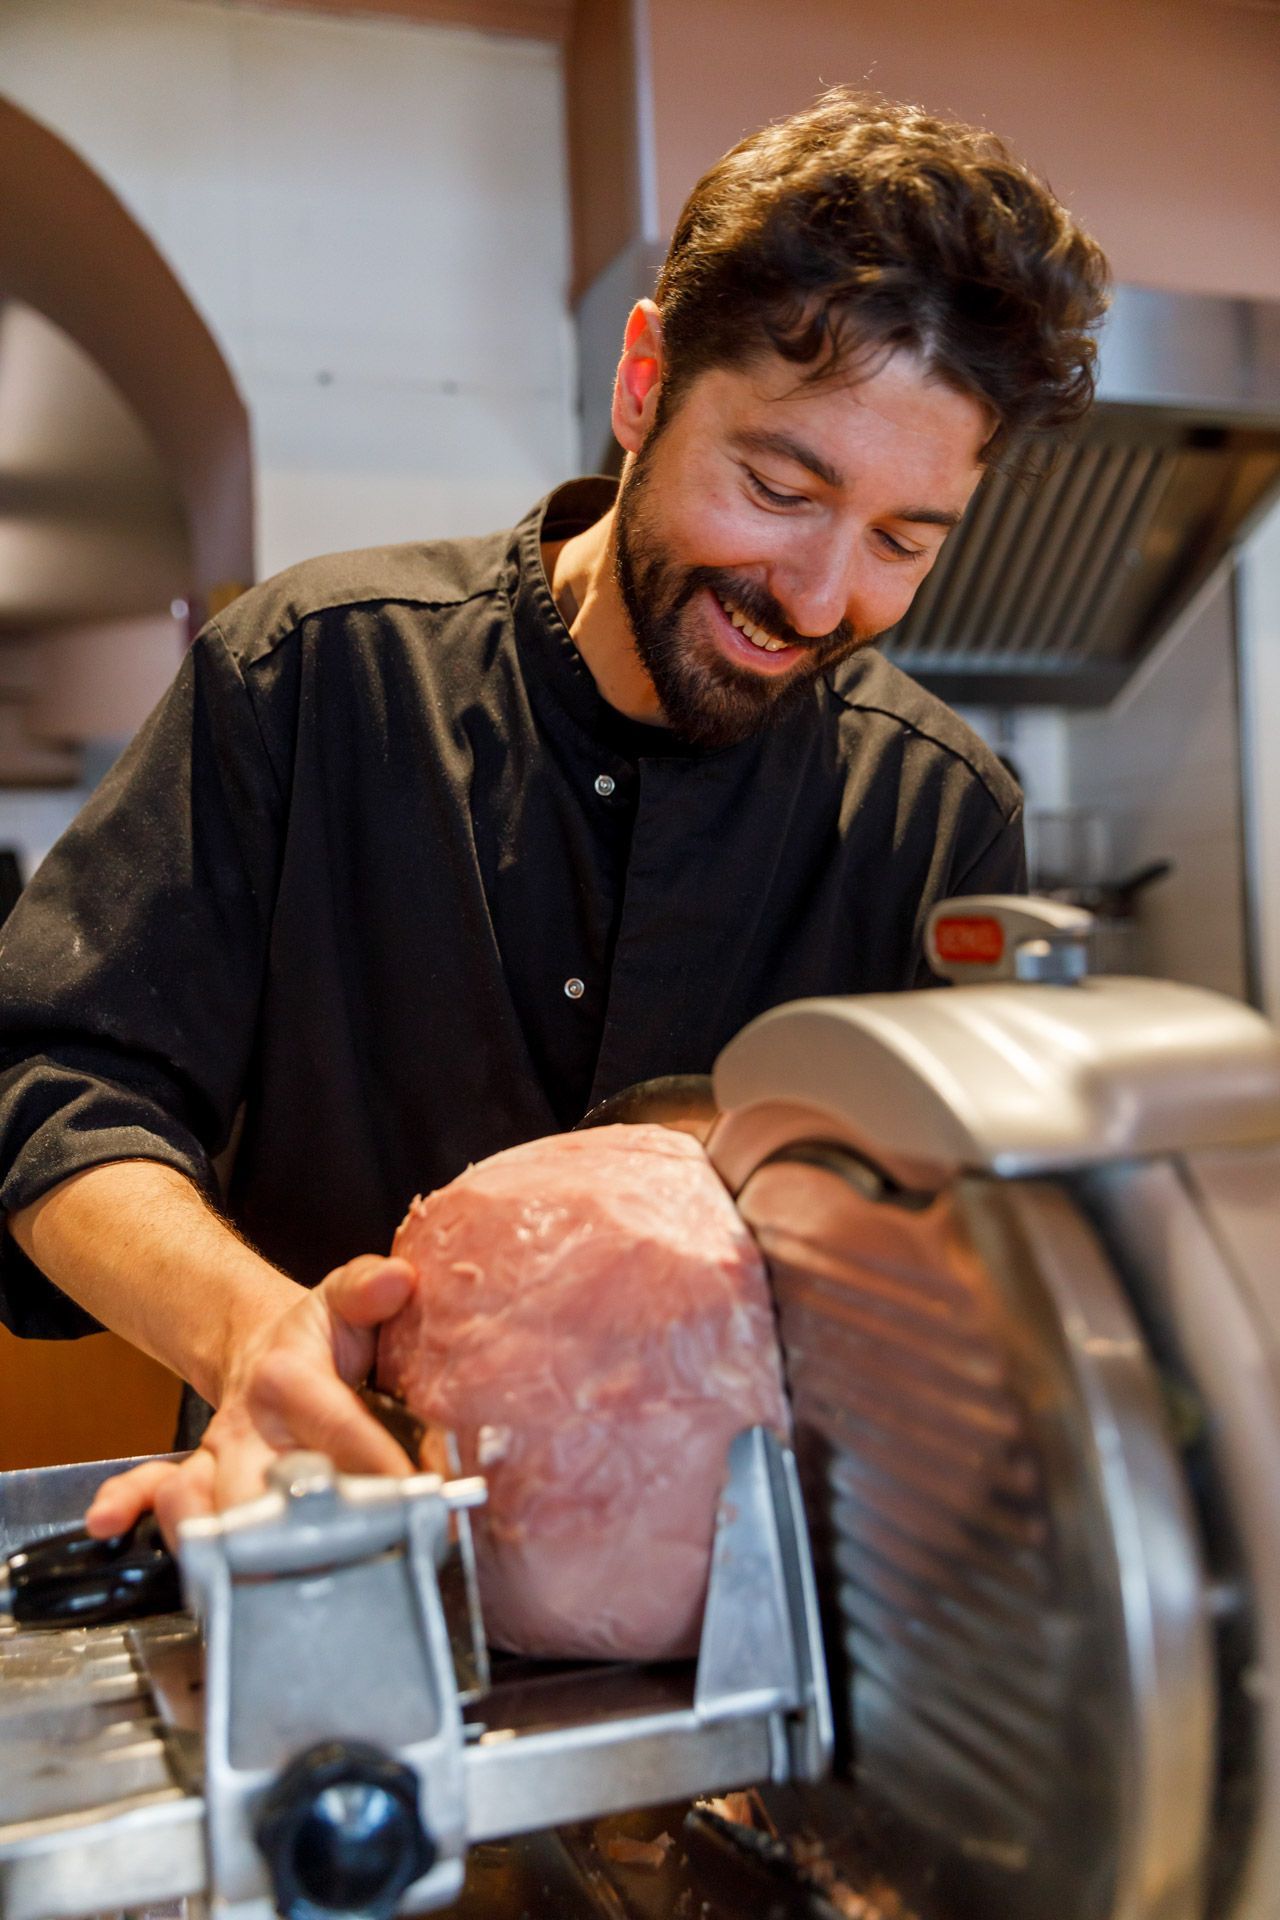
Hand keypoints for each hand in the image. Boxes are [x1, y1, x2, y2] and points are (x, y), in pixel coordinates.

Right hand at [84, 1254, 416, 1548]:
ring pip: (201, 1499)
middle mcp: (248, 1419)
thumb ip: (370, 1288)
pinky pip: (150, 1490)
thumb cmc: (315, 1334)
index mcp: (291, 1375)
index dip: (376, 1461)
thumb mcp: (345, 1300)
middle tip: (331, 1559)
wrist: (261, 1344)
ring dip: (220, 1540)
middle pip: (256, 1481)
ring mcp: (219, 1453)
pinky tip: (111, 1523)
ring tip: (251, 1577)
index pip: (335, 1423)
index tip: (416, 1492)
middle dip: (288, 1530)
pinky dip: (129, 1507)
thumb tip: (395, 1280)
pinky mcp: (197, 1477)